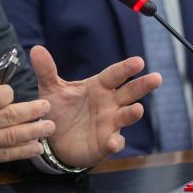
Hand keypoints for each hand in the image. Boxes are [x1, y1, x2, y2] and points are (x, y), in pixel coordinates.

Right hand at [0, 59, 53, 170]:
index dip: (10, 94)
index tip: (12, 93)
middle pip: (9, 117)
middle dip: (33, 112)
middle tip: (47, 108)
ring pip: (10, 137)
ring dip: (33, 132)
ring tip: (48, 127)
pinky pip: (3, 155)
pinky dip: (21, 152)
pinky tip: (35, 148)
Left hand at [31, 46, 160, 168]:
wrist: (54, 138)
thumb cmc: (59, 109)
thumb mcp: (51, 89)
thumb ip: (47, 70)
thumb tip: (36, 48)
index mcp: (98, 87)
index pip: (115, 75)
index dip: (126, 68)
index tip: (139, 61)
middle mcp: (108, 104)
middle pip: (129, 92)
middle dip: (142, 86)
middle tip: (156, 78)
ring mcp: (109, 123)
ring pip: (125, 116)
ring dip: (132, 113)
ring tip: (137, 109)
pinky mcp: (105, 143)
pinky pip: (114, 142)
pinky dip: (116, 142)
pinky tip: (114, 142)